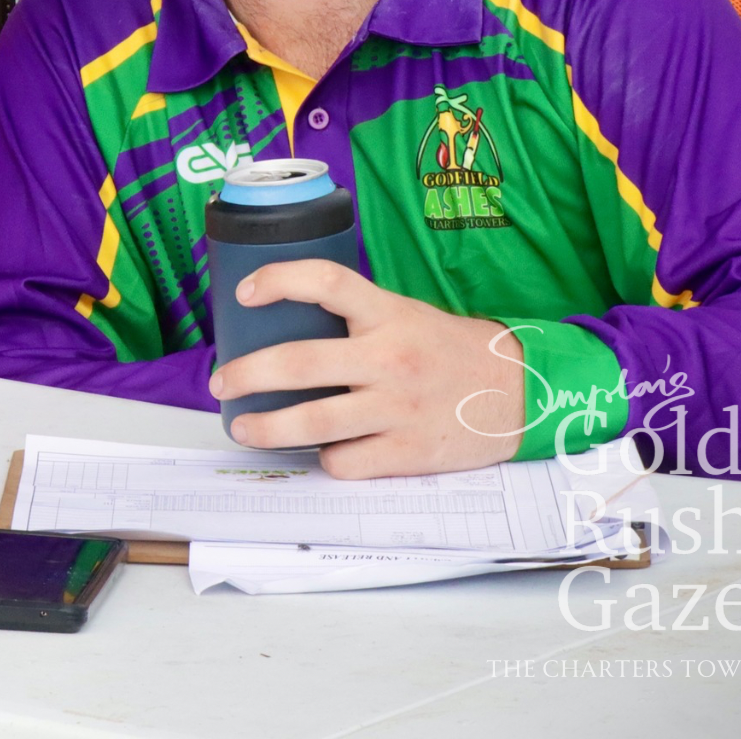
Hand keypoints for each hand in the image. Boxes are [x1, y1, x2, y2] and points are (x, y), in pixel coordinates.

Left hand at [208, 260, 525, 477]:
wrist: (519, 393)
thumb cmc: (450, 351)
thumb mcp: (406, 315)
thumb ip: (356, 318)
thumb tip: (285, 323)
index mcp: (388, 314)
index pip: (325, 281)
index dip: (279, 280)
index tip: (244, 293)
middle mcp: (389, 358)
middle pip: (299, 362)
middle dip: (247, 374)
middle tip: (222, 381)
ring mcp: (397, 408)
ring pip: (312, 422)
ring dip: (266, 427)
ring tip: (243, 427)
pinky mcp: (407, 451)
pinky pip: (345, 461)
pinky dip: (325, 458)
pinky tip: (323, 451)